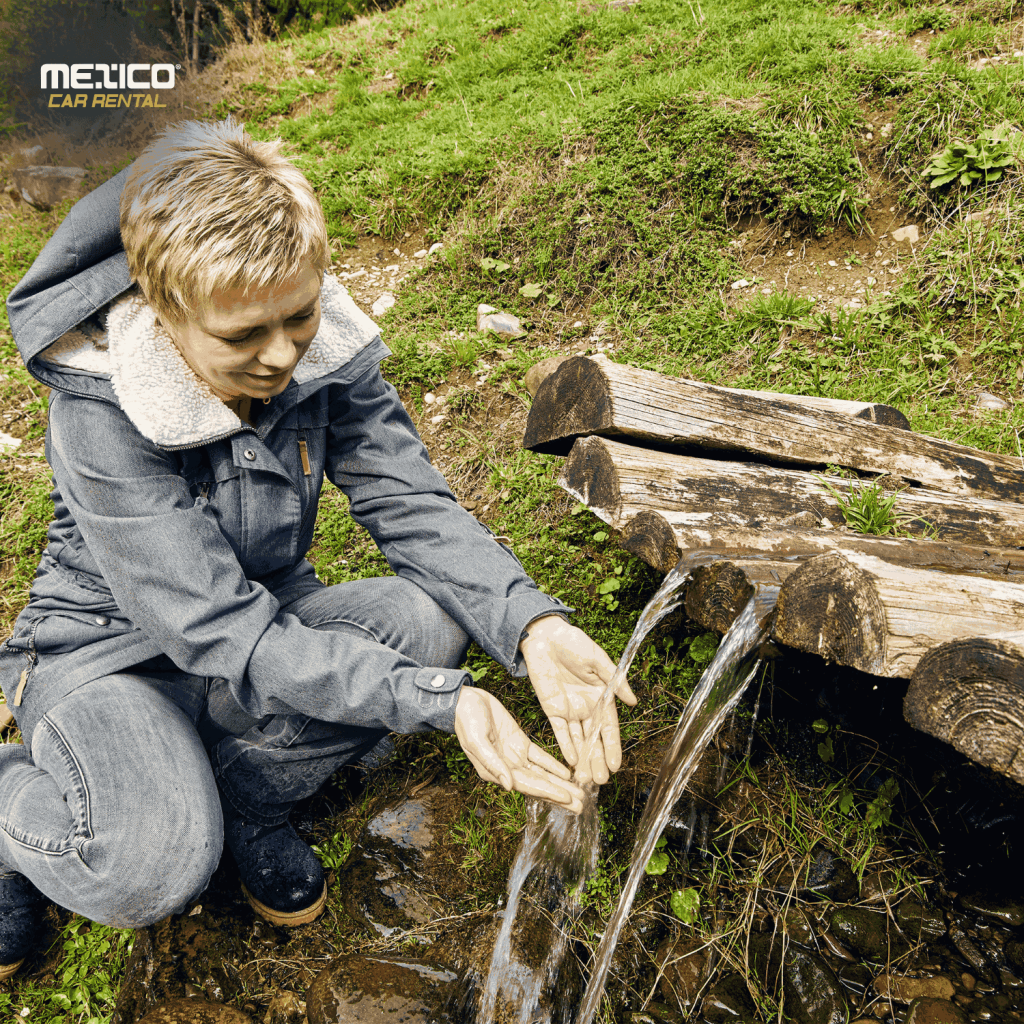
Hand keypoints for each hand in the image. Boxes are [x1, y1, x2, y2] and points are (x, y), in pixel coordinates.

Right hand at [454, 687, 584, 814]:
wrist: (465, 700)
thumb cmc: (466, 720)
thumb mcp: (477, 740)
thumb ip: (493, 762)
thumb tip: (508, 786)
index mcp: (495, 771)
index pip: (528, 785)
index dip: (548, 792)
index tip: (568, 798)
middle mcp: (507, 768)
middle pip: (538, 785)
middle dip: (559, 795)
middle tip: (581, 806)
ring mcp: (515, 755)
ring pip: (542, 773)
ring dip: (560, 783)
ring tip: (579, 793)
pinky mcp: (519, 742)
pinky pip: (540, 757)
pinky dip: (553, 765)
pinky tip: (567, 772)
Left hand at [519, 615, 636, 785]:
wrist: (545, 636)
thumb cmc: (574, 643)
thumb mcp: (598, 660)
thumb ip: (614, 680)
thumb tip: (633, 702)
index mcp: (601, 696)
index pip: (609, 727)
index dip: (612, 746)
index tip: (615, 765)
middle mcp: (587, 707)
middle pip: (593, 739)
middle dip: (597, 760)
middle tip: (601, 782)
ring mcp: (569, 709)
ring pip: (577, 740)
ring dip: (582, 759)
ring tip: (586, 780)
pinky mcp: (552, 708)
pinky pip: (559, 732)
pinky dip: (565, 746)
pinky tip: (570, 761)